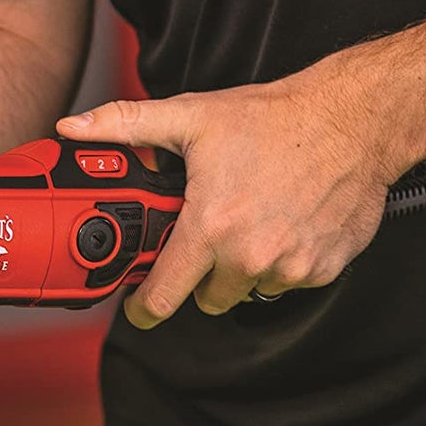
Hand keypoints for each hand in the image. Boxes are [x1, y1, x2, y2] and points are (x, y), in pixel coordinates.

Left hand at [57, 72, 394, 327]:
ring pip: (250, 290)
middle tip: (211, 235)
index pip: (165, 295)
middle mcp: (250, 255)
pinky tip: (287, 221)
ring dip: (244, 267)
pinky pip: (290, 281)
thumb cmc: (275, 120)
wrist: (353, 121)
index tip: (138, 308)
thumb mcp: (192, 117)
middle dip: (202, 274)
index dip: (144, 307)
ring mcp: (290, 267)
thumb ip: (125, 125)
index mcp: (211, 227)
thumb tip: (73, 128)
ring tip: (253, 219)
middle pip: (208, 298)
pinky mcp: (323, 269)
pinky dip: (284, 261)